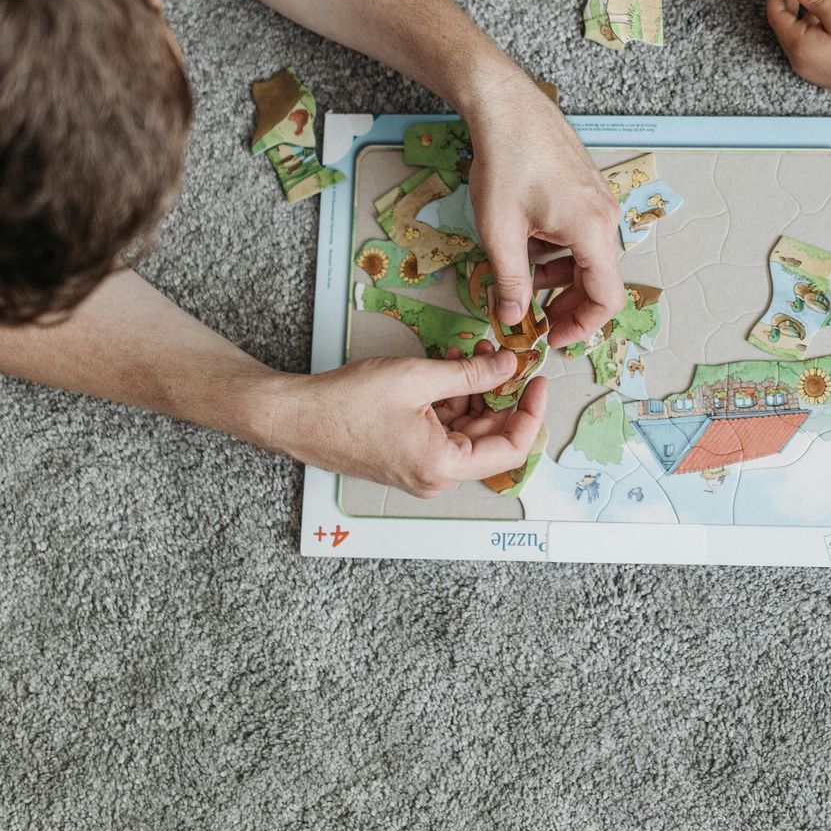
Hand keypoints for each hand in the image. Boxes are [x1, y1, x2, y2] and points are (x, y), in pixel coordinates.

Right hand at [264, 347, 546, 497]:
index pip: (512, 448)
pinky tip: (447, 367)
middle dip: (499, 394)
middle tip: (502, 355)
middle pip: (489, 438)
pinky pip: (444, 430)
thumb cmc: (346, 402)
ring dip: (473, 392)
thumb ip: (472, 375)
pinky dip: (450, 400)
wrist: (294, 416)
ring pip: (467, 430)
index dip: (531, 412)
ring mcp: (421, 469)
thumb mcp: (417, 378)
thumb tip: (509, 365)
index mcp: (444, 466)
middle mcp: (436, 477)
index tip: (536, 380)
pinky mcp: (407, 457)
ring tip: (470, 353)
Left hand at [462, 77, 623, 345]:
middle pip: (599, 280)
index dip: (581, 326)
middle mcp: (605, 216)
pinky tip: (525, 243)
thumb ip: (510, 282)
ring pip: (587, 257)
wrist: (506, 106)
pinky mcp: (586, 190)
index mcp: (592, 230)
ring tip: (519, 276)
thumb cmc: (505, 160)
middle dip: (565, 305)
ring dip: (556, 276)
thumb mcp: (499, 231)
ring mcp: (599, 200)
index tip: (551, 336)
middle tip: (531, 319)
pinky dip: (557, 250)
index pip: (606, 298)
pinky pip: (580, 234)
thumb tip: (513, 318)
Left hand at [765, 0, 830, 97]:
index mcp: (799, 47)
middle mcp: (799, 62)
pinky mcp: (819, 73)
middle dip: (789, 5)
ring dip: (804, 16)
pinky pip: (807, 47)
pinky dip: (812, 30)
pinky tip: (827, 18)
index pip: (777, 18)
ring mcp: (808, 70)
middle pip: (785, 28)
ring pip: (797, 37)